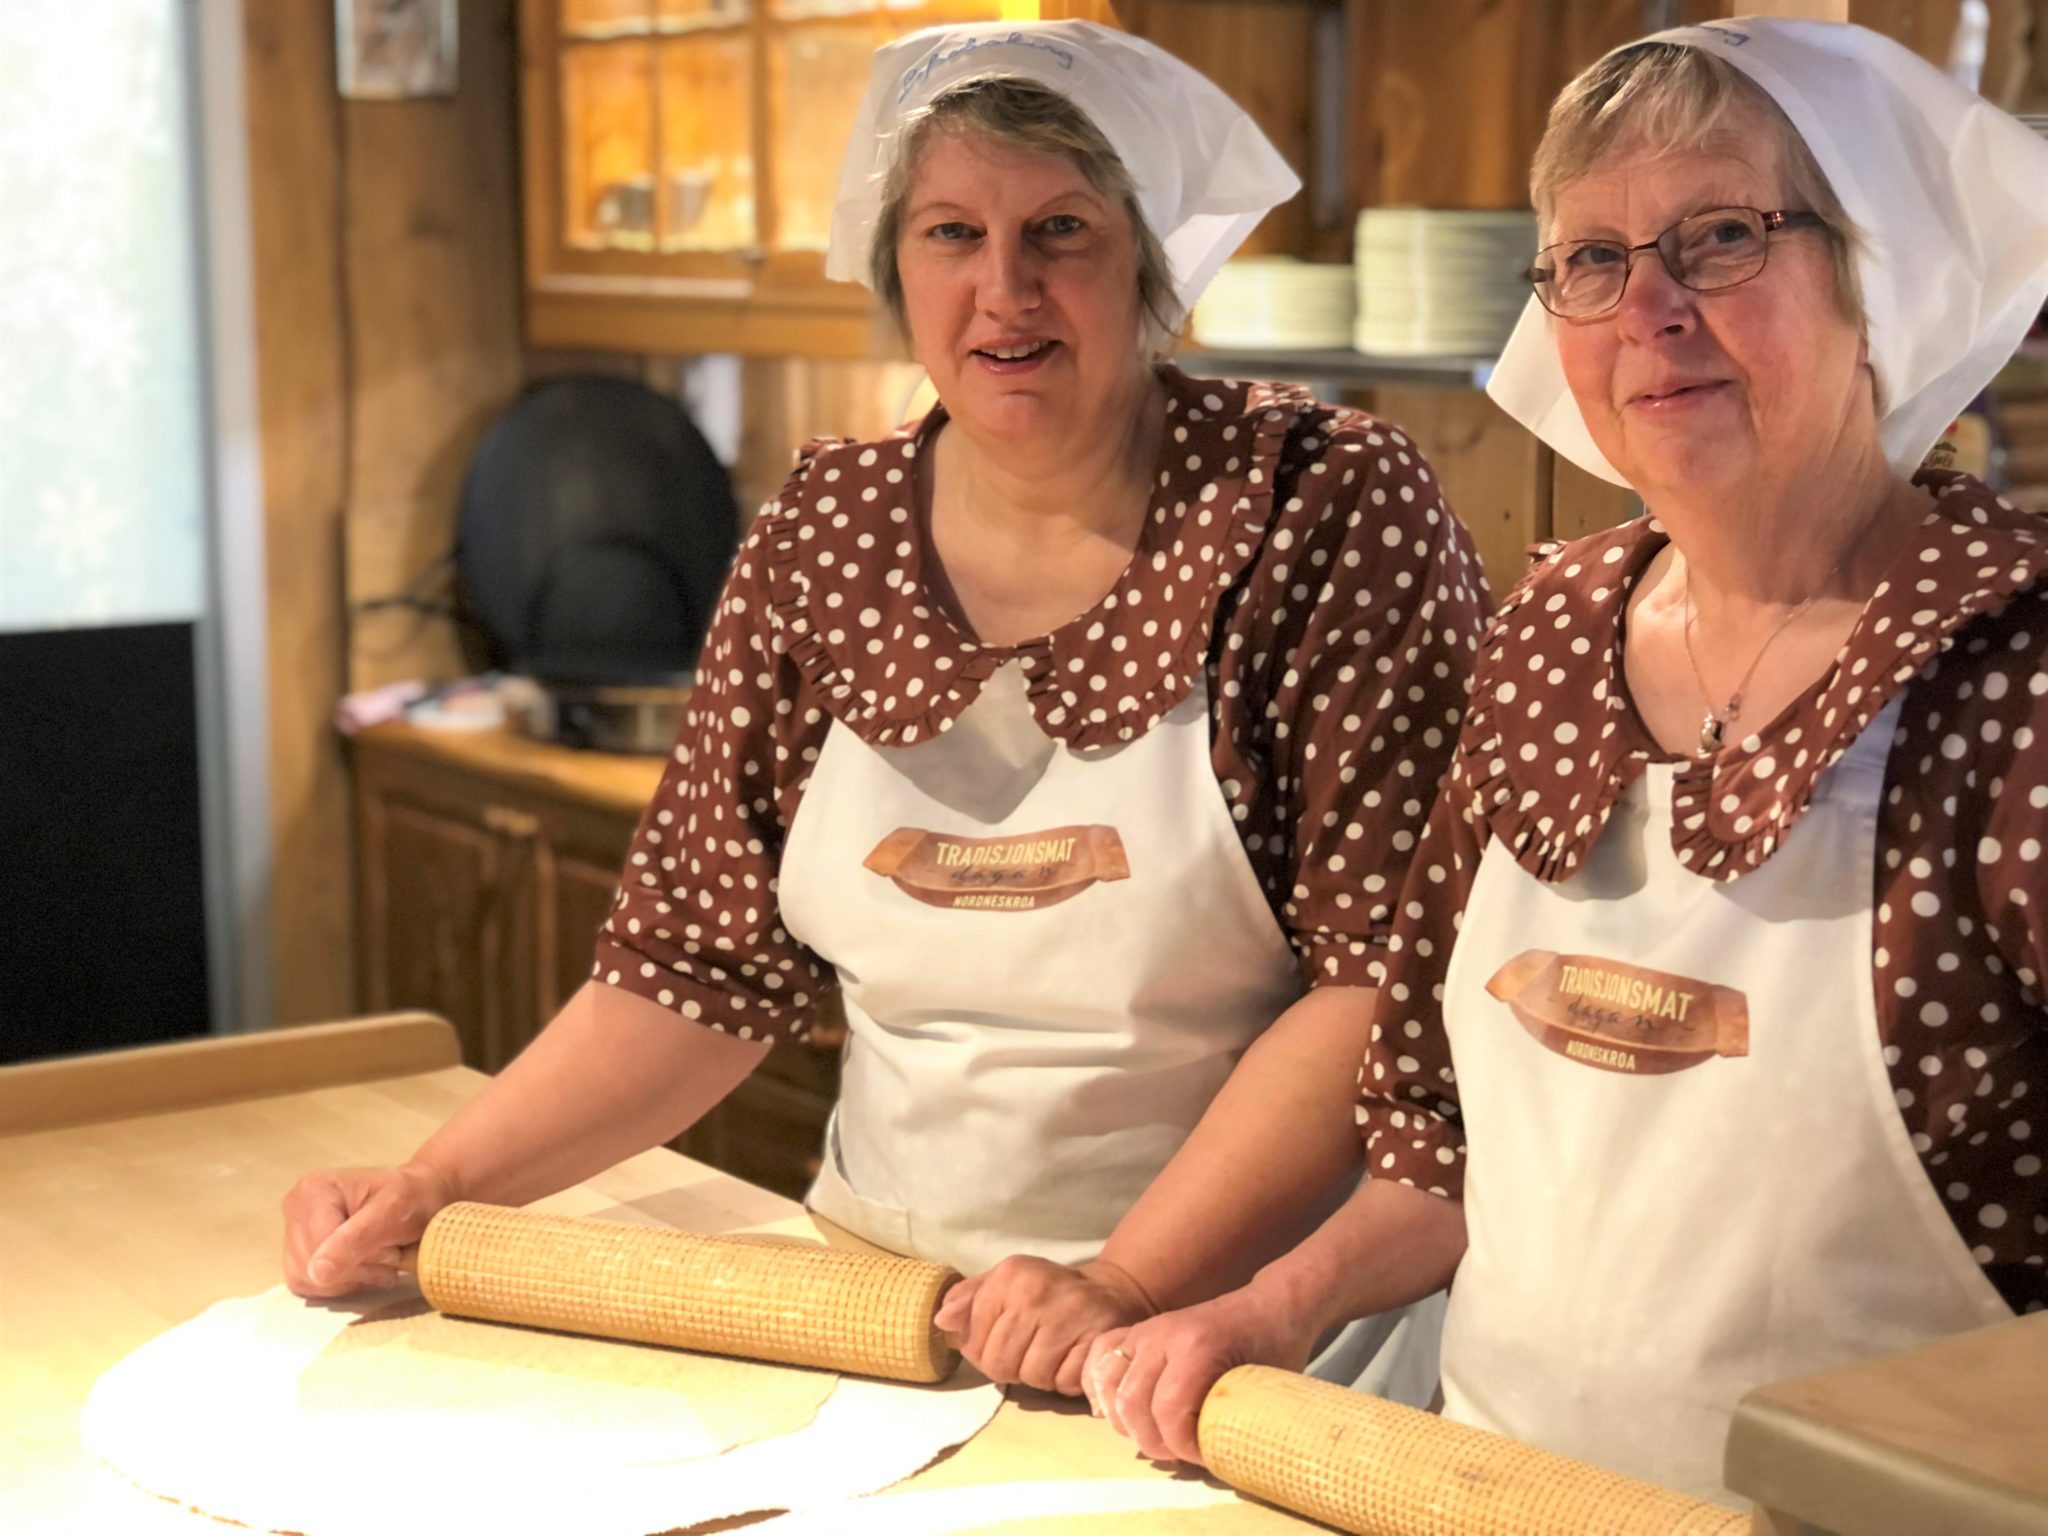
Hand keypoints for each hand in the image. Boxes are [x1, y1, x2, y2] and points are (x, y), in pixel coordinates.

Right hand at [281, 1162, 454, 1297]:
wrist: (418, 1200)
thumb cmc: (411, 1200)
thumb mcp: (393, 1213)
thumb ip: (356, 1240)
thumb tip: (318, 1273)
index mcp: (313, 1189)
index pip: (318, 1246)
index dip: (354, 1260)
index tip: (391, 1251)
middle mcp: (296, 1208)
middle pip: (310, 1265)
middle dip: (355, 1270)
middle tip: (389, 1257)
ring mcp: (293, 1233)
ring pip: (307, 1280)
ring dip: (350, 1280)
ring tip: (380, 1263)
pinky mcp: (299, 1255)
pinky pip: (309, 1287)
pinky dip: (340, 1285)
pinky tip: (365, 1271)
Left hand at [934, 1256, 1155, 1394]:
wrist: (1109, 1292)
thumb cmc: (1047, 1292)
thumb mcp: (1005, 1284)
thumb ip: (969, 1300)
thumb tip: (942, 1321)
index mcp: (1009, 1275)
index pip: (972, 1342)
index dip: (984, 1350)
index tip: (1006, 1338)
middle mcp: (1036, 1292)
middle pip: (999, 1364)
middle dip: (1012, 1366)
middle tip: (1032, 1348)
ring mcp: (1068, 1316)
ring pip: (1031, 1377)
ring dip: (1040, 1374)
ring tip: (1053, 1352)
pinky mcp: (1096, 1341)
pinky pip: (1063, 1383)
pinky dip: (1066, 1379)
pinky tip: (1072, 1357)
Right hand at [1083, 1286, 1317, 1465]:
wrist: (1267, 1307)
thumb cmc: (1273, 1350)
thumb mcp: (1263, 1389)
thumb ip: (1233, 1424)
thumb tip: (1211, 1464)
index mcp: (1197, 1347)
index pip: (1167, 1410)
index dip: (1181, 1446)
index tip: (1204, 1456)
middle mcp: (1163, 1334)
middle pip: (1131, 1402)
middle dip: (1153, 1441)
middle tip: (1179, 1454)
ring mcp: (1145, 1329)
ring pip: (1108, 1381)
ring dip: (1123, 1420)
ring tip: (1151, 1435)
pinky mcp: (1137, 1330)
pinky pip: (1099, 1355)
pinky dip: (1098, 1385)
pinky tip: (1112, 1410)